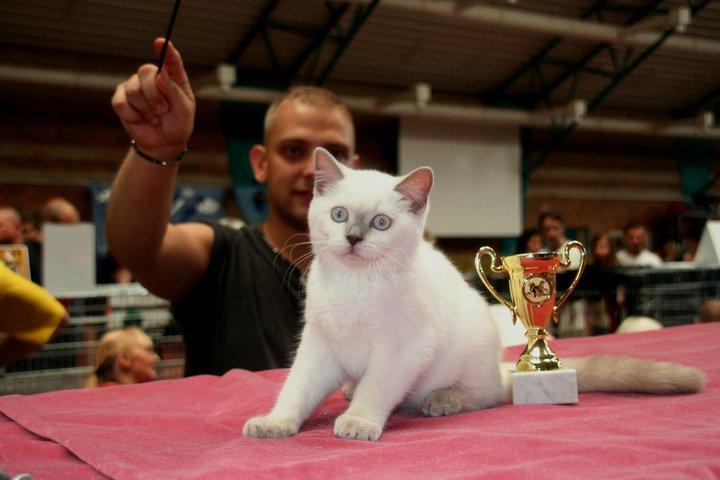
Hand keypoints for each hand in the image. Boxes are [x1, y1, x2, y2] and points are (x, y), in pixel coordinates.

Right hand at [112, 38, 195, 159]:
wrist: (163, 143)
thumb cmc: (177, 125)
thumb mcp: (184, 112)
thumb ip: (174, 92)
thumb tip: (160, 76)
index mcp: (173, 77)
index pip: (171, 59)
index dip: (166, 49)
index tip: (161, 42)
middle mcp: (154, 77)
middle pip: (146, 71)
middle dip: (154, 95)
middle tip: (162, 111)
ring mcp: (135, 85)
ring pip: (133, 90)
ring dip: (146, 109)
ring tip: (154, 118)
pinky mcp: (121, 98)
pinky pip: (121, 103)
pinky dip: (132, 115)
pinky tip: (140, 119)